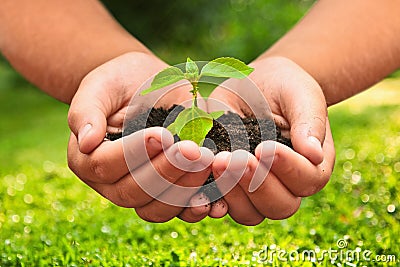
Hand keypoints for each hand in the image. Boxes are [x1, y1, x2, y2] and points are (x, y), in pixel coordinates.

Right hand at [67, 52, 225, 222]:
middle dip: (165, 172)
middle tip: (192, 150)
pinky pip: (179, 211)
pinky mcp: (167, 193)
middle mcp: (112, 183)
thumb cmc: (120, 83)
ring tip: (207, 164)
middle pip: (133, 192)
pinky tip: (216, 199)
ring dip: (184, 191)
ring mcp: (141, 192)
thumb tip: (86, 142)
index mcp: (88, 159)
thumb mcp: (99, 87)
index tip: (160, 134)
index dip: (133, 153)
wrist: (146, 86)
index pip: (105, 165)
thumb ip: (86, 112)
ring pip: (157, 208)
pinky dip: (197, 207)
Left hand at [206, 56, 335, 224]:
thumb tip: (314, 154)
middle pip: (280, 206)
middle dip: (257, 184)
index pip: (308, 179)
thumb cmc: (282, 86)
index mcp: (309, 163)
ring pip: (250, 213)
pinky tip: (199, 182)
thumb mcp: (300, 94)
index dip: (288, 168)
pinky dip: (211, 199)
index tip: (264, 146)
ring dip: (233, 193)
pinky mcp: (228, 186)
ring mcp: (254, 188)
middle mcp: (284, 183)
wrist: (250, 83)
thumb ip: (310, 121)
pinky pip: (221, 205)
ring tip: (218, 162)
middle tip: (235, 158)